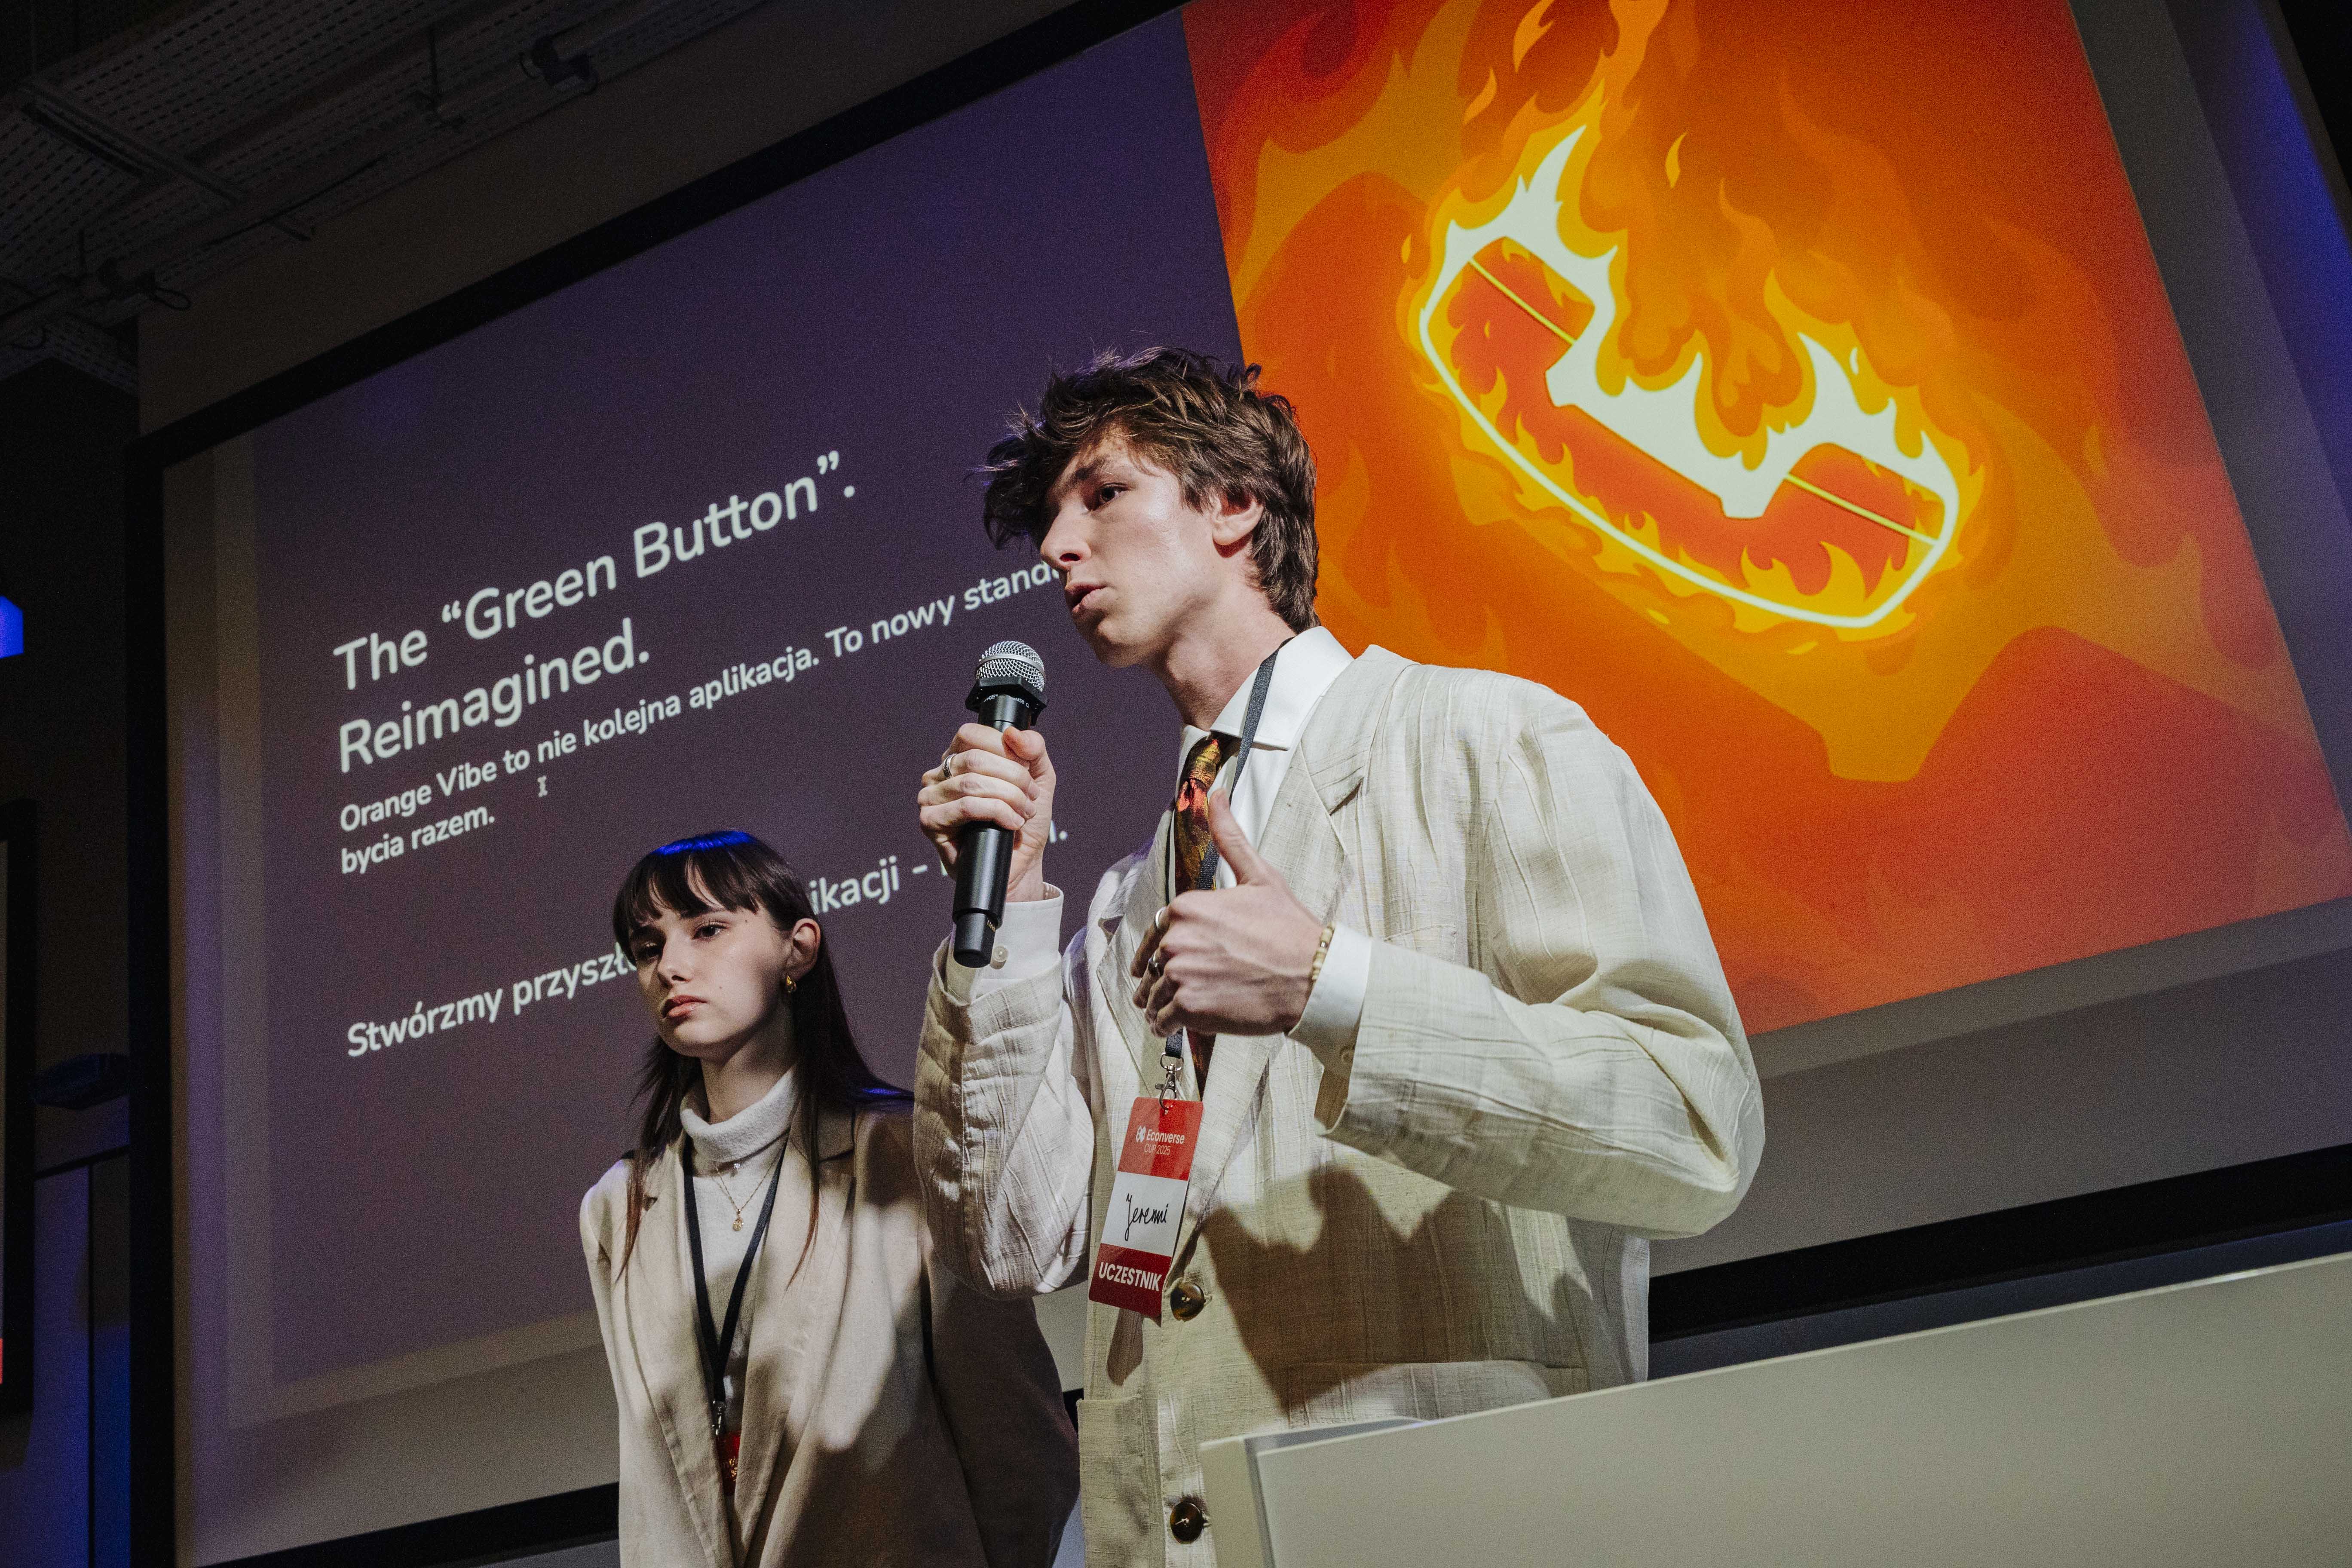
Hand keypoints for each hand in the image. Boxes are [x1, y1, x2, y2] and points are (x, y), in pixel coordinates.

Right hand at [916, 724, 1054, 901]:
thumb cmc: (1025, 820)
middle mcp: (939, 775)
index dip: (1004, 748)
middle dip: (1014, 778)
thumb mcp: (1039, 778)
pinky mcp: (930, 822)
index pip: (971, 734)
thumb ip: (1033, 749)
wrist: (1021, 863)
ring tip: (1023, 813)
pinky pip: (966, 807)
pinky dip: (997, 813)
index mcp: (959, 758)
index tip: (1027, 770)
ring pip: (972, 783)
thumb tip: (1012, 732)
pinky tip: (1011, 824)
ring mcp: (930, 798)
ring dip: (1009, 797)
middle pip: (975, 759)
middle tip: (1030, 798)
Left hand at [1129, 792, 1323, 1035]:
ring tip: (1178, 1011)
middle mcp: (1176, 938)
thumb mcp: (1260, 876)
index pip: (1156, 934)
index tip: (1172, 961)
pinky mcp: (1188, 1008)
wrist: (1313, 976)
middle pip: (1151, 967)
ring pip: (1152, 996)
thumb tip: (1216, 792)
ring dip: (1160, 1005)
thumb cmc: (1289, 928)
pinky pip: (1162, 1021)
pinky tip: (1180, 1026)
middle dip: (1159, 980)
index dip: (1163, 949)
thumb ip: (1230, 837)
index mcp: (1186, 907)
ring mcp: (1180, 974)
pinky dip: (1167, 1026)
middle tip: (1179, 989)